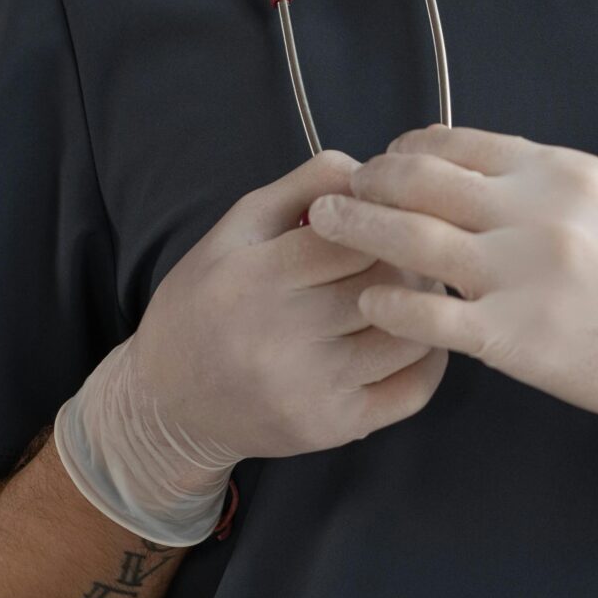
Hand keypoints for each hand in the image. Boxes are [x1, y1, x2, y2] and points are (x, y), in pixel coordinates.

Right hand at [55, 150, 447, 544]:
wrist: (167, 403)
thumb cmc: (206, 302)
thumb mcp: (235, 230)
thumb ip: (300, 187)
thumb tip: (369, 169)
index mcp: (256, 276)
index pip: (354, 235)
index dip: (384, 217)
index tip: (392, 212)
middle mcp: (282, 335)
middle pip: (385, 282)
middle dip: (409, 258)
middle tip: (417, 247)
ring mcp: (311, 388)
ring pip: (408, 335)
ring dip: (425, 306)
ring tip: (417, 288)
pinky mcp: (333, 428)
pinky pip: (412, 390)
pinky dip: (430, 359)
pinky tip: (416, 335)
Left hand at [308, 126, 597, 439]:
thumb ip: (553, 188)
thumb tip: (492, 178)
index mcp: (561, 171)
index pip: (455, 143)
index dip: (404, 149)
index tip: (383, 162)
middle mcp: (535, 212)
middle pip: (418, 180)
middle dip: (366, 181)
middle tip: (337, 193)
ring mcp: (521, 276)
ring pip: (409, 238)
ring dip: (355, 228)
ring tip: (322, 229)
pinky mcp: (515, 339)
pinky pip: (427, 315)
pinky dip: (387, 303)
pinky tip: (367, 301)